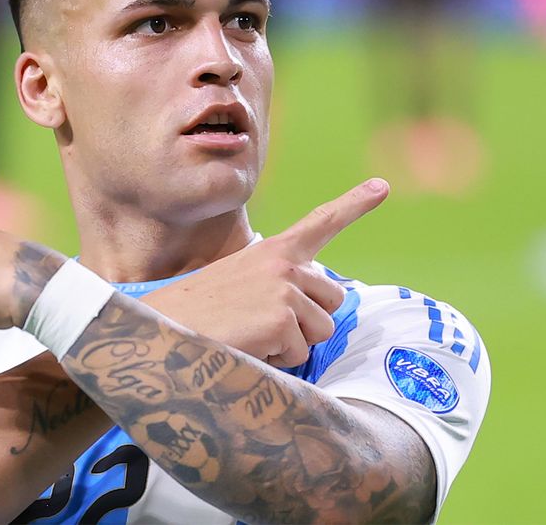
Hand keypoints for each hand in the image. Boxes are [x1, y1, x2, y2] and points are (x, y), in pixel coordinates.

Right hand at [144, 178, 388, 367]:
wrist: (163, 329)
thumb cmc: (199, 313)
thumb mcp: (240, 283)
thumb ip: (277, 285)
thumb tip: (312, 312)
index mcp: (273, 251)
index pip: (321, 222)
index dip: (354, 204)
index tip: (381, 185)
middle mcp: (285, 265)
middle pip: (333, 301)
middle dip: (308, 321)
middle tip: (263, 323)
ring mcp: (286, 290)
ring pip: (321, 331)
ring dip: (293, 344)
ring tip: (252, 334)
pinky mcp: (283, 319)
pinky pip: (300, 354)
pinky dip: (278, 360)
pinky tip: (248, 346)